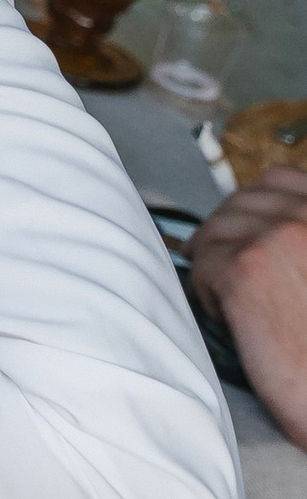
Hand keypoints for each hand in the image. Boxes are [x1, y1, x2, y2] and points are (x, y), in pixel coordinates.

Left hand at [189, 164, 306, 442]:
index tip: (244, 232)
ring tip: (235, 303)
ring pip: (215, 229)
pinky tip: (232, 320)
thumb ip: (300, 240)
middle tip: (224, 270)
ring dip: (216, 262)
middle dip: (227, 233)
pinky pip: (201, 264)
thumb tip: (255, 220)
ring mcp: (278, 236)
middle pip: (242, 200)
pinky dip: (208, 293)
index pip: (280, 178)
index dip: (254, 204)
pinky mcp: (245, 269)